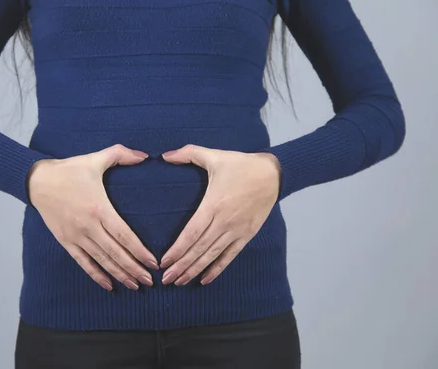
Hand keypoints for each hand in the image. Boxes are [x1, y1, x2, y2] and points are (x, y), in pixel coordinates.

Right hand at [27, 144, 158, 291]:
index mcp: (99, 208)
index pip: (124, 235)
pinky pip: (83, 262)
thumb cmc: (69, 170)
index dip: (140, 251)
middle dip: (134, 269)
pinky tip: (108, 285)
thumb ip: (122, 154)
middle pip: (115, 253)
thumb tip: (146, 156)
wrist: (38, 181)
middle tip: (150, 281)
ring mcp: (76, 236)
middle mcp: (88, 226)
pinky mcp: (66, 241)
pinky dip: (96, 275)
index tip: (154, 263)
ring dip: (119, 275)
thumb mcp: (96, 159)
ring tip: (135, 286)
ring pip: (102, 261)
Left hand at [158, 144, 281, 285]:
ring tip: (180, 282)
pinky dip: (217, 269)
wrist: (273, 174)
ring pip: (212, 255)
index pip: (191, 233)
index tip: (164, 262)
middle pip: (199, 249)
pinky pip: (230, 256)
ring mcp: (236, 230)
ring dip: (195, 270)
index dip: (177, 249)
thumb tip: (164, 155)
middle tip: (165, 279)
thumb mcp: (214, 155)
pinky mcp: (246, 235)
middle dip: (181, 266)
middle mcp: (224, 222)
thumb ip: (188, 153)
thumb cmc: (241, 164)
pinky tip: (205, 280)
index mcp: (214, 204)